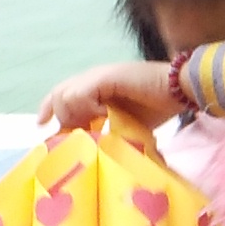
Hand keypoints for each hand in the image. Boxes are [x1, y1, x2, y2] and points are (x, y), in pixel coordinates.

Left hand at [39, 58, 179, 136]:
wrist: (181, 90)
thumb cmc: (158, 106)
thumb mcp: (125, 123)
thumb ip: (106, 129)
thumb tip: (92, 149)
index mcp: (95, 86)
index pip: (62, 94)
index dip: (49, 109)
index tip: (44, 126)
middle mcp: (93, 78)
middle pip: (58, 94)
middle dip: (60, 117)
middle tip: (72, 134)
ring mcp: (99, 76)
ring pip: (66, 95)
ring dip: (75, 115)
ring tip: (94, 125)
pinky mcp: (107, 77)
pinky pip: (81, 94)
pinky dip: (86, 108)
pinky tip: (104, 116)